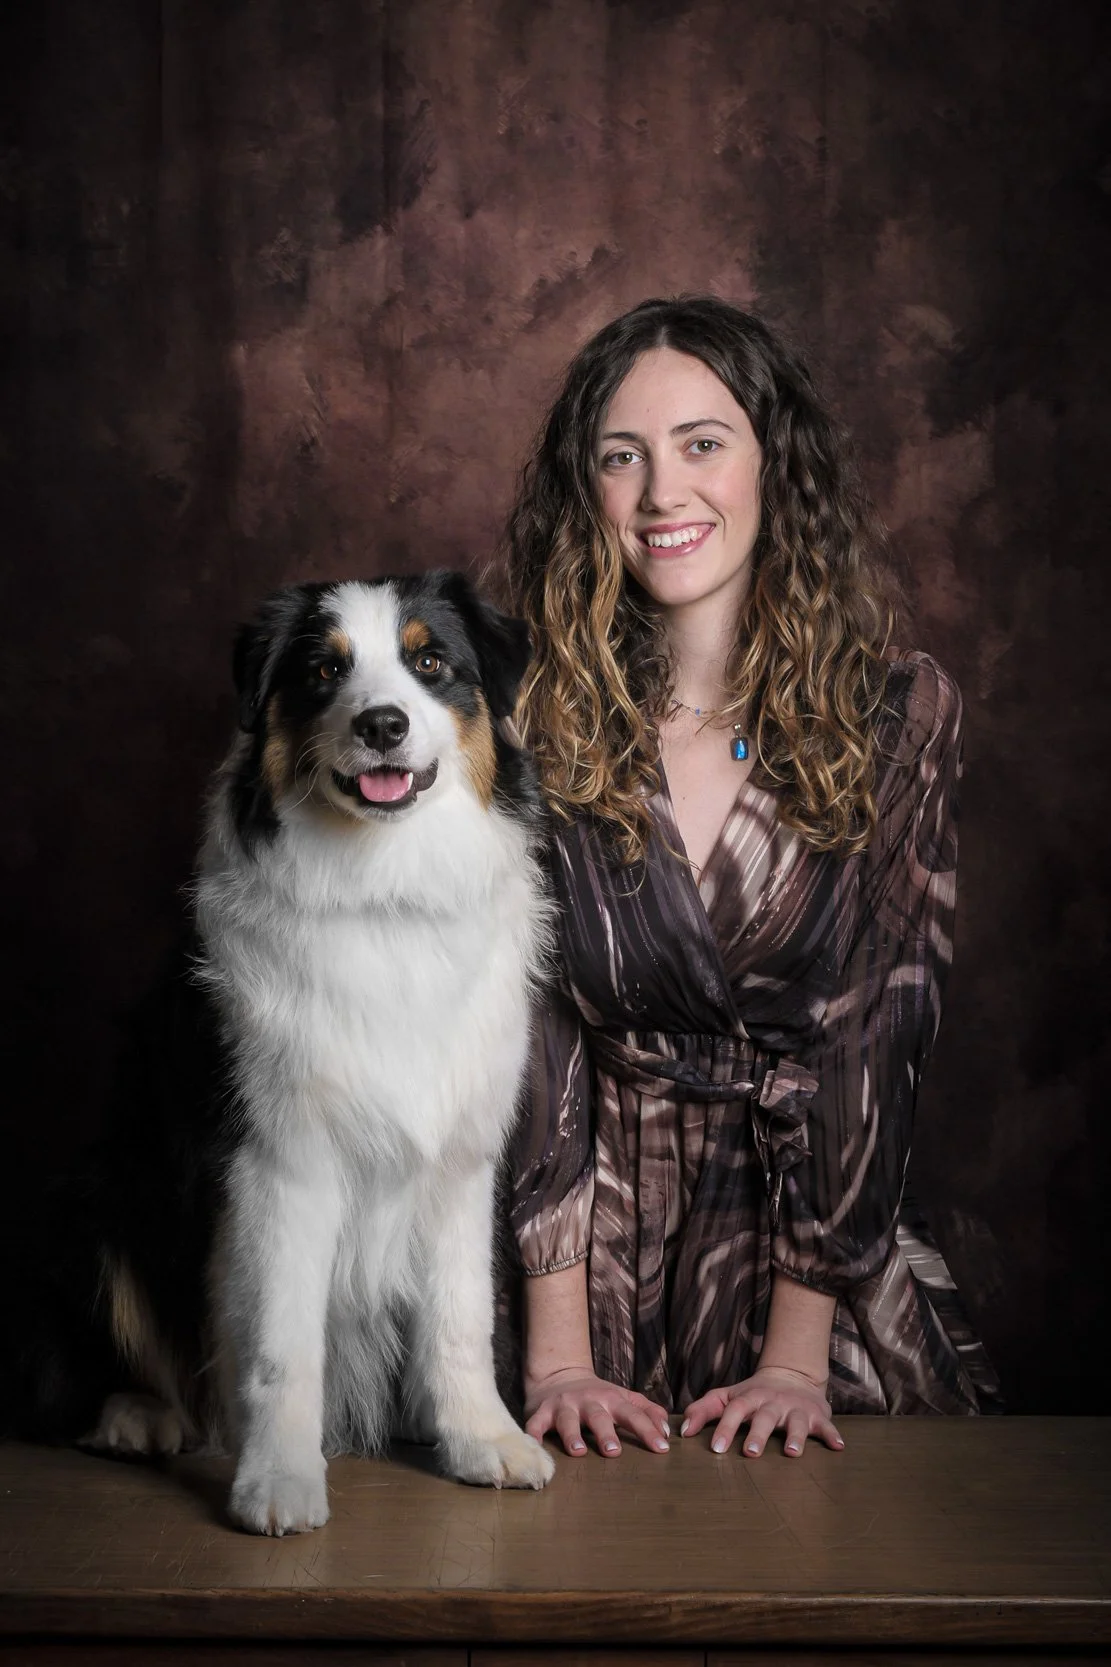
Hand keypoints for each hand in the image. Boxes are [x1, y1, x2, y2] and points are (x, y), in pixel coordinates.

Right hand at [524, 1367, 671, 1457]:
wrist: (559, 1375)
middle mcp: (589, 1401)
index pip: (633, 1415)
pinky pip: (536, 1424)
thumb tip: (667, 1430)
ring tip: (579, 1452)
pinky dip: (533, 1434)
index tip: (662, 1448)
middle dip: (606, 1433)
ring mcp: (564, 1406)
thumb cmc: (597, 1395)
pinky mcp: (542, 1412)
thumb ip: (646, 1411)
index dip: (648, 1430)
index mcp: (611, 1399)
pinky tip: (533, 1445)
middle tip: (614, 1452)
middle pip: (599, 1417)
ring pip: (568, 1421)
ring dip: (573, 1436)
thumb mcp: (623, 1398)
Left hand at [680, 1365, 844, 1457]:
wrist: (791, 1375)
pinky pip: (826, 1427)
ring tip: (792, 1453)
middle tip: (750, 1453)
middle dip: (757, 1435)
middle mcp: (772, 1403)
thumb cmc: (753, 1394)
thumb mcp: (728, 1396)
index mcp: (749, 1398)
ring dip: (795, 1436)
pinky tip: (838, 1447)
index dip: (724, 1428)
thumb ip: (704, 1410)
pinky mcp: (817, 1416)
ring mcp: (795, 1409)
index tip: (716, 1449)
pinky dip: (832, 1435)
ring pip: (795, 1423)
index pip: (733, 1412)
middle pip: (764, 1418)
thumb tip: (682, 1432)